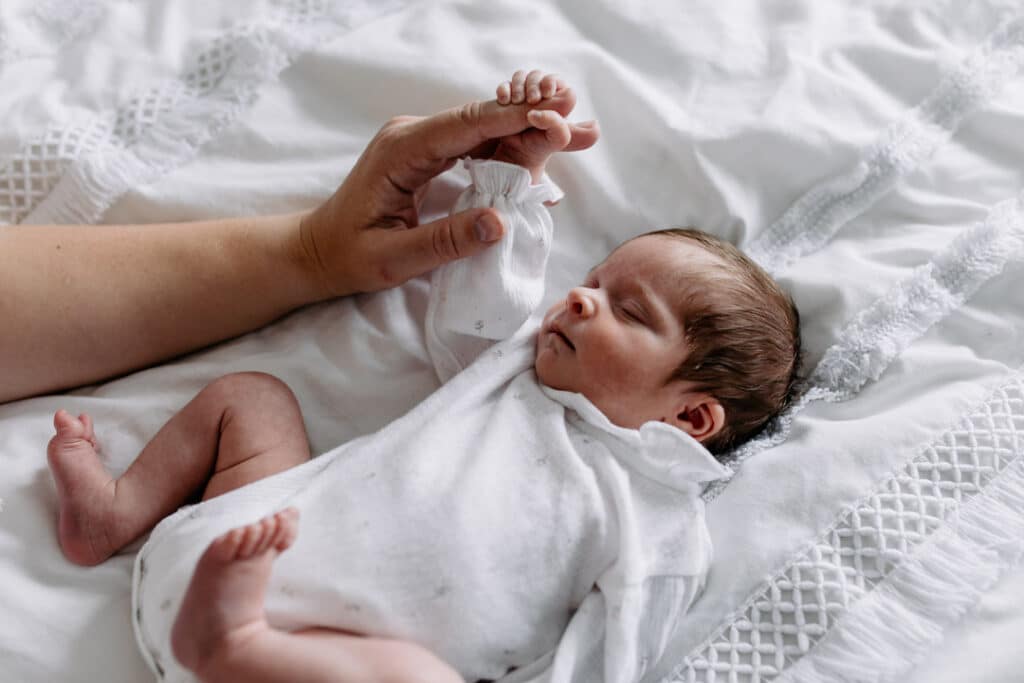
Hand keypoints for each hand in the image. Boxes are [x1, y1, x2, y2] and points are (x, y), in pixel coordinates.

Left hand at [300, 89, 593, 298]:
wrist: (319, 250)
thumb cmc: (349, 255)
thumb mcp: (393, 259)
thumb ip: (445, 241)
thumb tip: (500, 222)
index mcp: (402, 150)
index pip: (465, 126)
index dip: (511, 120)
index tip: (552, 118)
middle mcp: (415, 135)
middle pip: (485, 122)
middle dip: (536, 122)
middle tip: (583, 127)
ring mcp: (425, 143)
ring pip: (488, 131)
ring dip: (533, 134)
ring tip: (582, 135)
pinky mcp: (435, 156)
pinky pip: (481, 147)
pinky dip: (516, 151)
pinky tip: (551, 157)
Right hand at [492, 70, 600, 182]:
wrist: (509, 155)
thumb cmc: (537, 146)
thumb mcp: (559, 141)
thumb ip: (577, 134)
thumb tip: (594, 125)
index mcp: (556, 103)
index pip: (556, 80)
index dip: (551, 82)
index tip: (547, 93)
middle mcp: (540, 99)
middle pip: (539, 75)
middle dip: (534, 82)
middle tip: (532, 99)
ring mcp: (522, 98)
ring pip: (522, 76)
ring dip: (519, 85)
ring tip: (517, 101)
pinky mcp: (507, 101)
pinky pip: (505, 84)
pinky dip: (504, 89)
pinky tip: (505, 101)